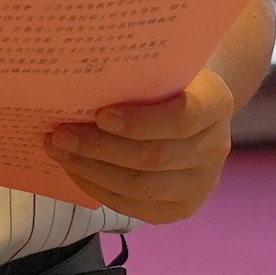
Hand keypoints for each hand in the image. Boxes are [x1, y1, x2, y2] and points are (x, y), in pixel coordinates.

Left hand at [46, 69, 237, 224]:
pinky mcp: (182, 208)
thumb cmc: (165, 79)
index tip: (100, 114)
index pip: (182, 118)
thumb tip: (76, 79)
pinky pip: (135, 208)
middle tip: (60, 134)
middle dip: (100, 148)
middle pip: (154, 157)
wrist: (191, 106)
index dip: (139, 122)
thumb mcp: (160, 66)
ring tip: (59, 151)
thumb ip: (135, 73)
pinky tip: (75, 169)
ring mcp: (202, 183)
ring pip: (140, 187)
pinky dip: (99, 189)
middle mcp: (216, 146)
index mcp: (216, 102)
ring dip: (91, 170)